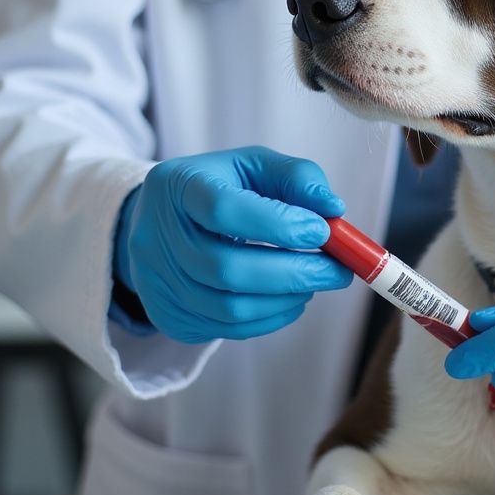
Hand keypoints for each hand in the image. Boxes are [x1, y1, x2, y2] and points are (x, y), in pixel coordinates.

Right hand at [113, 146, 351, 342]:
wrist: (163, 221)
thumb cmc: (222, 188)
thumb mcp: (255, 166)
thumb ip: (297, 178)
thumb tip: (333, 208)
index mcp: (178, 186)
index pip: (223, 209)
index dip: (278, 223)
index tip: (323, 231)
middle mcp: (156, 236)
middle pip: (226, 268)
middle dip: (293, 272)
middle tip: (338, 270)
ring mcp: (157, 281)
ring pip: (229, 307)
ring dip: (286, 298)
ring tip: (316, 281)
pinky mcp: (170, 316)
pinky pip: (228, 329)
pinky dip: (271, 318)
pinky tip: (293, 299)